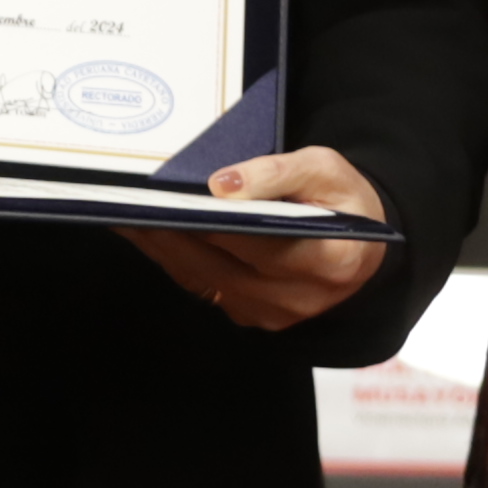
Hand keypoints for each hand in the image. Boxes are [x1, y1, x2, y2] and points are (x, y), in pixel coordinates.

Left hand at [117, 145, 395, 333]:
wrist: (363, 243)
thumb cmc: (345, 199)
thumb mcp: (326, 169)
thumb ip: (277, 172)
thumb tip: (220, 185)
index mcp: (329, 260)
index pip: (259, 243)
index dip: (209, 222)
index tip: (164, 201)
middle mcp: (300, 298)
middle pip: (219, 266)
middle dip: (169, 234)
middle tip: (123, 203)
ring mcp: (274, 315)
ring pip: (203, 281)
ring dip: (161, 248)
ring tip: (123, 214)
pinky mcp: (253, 317)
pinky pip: (205, 287)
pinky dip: (175, 259)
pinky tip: (149, 233)